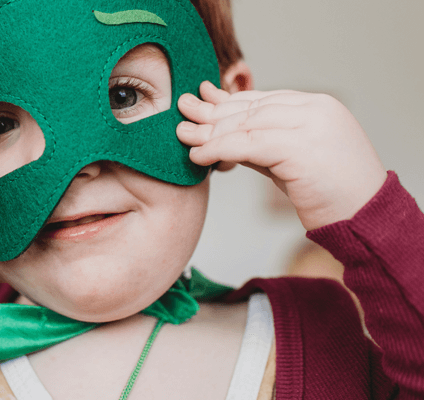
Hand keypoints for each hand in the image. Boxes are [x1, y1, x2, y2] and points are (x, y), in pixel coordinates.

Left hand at [177, 81, 386, 229]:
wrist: (366, 218)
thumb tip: (218, 135)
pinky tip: (199, 156)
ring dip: (210, 131)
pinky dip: (219, 149)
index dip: (228, 101)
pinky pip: (249, 145)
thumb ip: (261, 143)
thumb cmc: (330, 194)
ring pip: (247, 124)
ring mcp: (311, 126)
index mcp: (318, 106)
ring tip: (184, 136)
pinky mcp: (302, 148)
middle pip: (251, 108)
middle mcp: (316, 109)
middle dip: (213, 113)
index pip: (263, 98)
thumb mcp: (290, 160)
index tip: (201, 100)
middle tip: (183, 112)